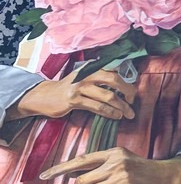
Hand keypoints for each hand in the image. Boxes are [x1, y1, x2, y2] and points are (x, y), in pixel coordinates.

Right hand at [12, 69, 135, 120]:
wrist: (46, 96)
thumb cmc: (70, 88)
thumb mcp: (85, 78)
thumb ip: (101, 78)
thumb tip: (123, 87)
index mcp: (92, 67)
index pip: (115, 72)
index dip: (127, 83)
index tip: (132, 94)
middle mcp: (87, 74)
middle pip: (114, 80)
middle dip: (127, 92)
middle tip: (132, 102)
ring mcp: (80, 87)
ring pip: (108, 96)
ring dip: (121, 106)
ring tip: (127, 113)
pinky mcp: (74, 100)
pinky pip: (97, 106)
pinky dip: (109, 112)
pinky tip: (115, 116)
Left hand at [39, 148, 180, 183]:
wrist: (170, 177)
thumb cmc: (145, 172)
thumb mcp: (124, 162)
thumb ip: (103, 168)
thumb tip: (74, 176)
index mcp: (113, 153)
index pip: (80, 160)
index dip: (59, 169)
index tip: (43, 176)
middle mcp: (116, 163)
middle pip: (80, 180)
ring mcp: (121, 177)